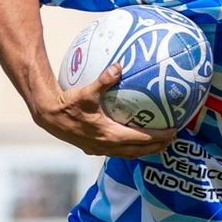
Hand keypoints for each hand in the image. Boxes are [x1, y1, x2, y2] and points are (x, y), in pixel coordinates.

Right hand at [33, 64, 176, 157]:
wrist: (48, 116)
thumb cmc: (67, 104)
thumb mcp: (87, 91)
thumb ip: (104, 80)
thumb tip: (119, 66)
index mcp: (109, 134)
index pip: (141, 139)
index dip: (159, 137)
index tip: (174, 132)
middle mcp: (106, 146)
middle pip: (138, 151)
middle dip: (156, 147)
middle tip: (171, 140)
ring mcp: (99, 149)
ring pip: (127, 154)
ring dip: (143, 150)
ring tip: (157, 145)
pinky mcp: (92, 148)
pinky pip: (116, 152)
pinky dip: (129, 149)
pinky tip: (131, 141)